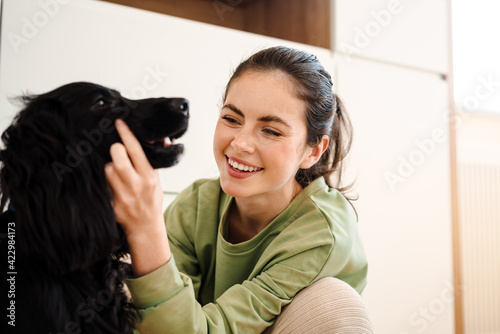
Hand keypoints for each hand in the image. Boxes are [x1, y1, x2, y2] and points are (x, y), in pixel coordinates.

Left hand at [105, 119, 170, 275]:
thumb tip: (160, 140)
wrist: (146, 227)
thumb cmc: (151, 202)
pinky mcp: (111, 204)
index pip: (136, 150)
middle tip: (118, 152)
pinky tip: (112, 185)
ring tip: (117, 174)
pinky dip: (105, 182)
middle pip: (117, 158)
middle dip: (116, 150)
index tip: (119, 122)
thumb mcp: (157, 181)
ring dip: (110, 168)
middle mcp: (135, 185)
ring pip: (107, 170)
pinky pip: (103, 185)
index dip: (126, 134)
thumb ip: (153, 162)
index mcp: (148, 177)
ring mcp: (122, 196)